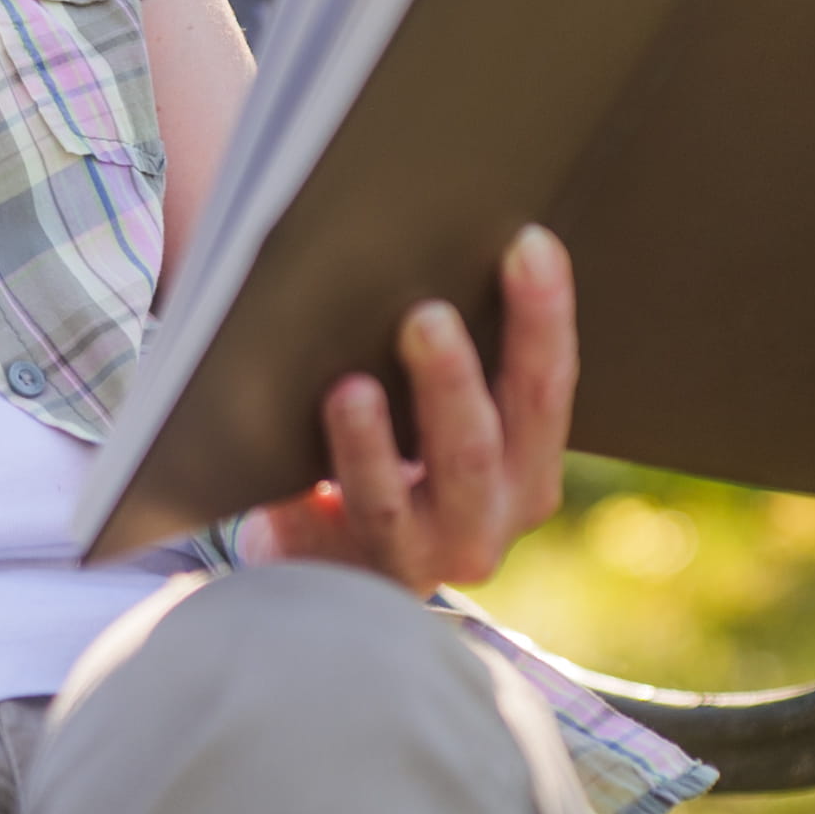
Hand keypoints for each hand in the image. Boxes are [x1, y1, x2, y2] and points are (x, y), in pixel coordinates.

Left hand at [242, 224, 576, 594]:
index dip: (543, 316)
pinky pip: (313, 528)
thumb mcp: (446, 420)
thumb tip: (424, 240)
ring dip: (369, 443)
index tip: (526, 242)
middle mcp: (486, 523)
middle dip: (452, 380)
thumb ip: (455, 357)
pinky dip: (297, 485)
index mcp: (529, 471)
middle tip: (424, 317)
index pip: (545, 388)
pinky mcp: (340, 573)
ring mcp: (414, 558)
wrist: (343, 570)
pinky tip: (269, 442)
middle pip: (475, 449)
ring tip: (349, 389)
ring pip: (392, 500)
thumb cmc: (407, 459)